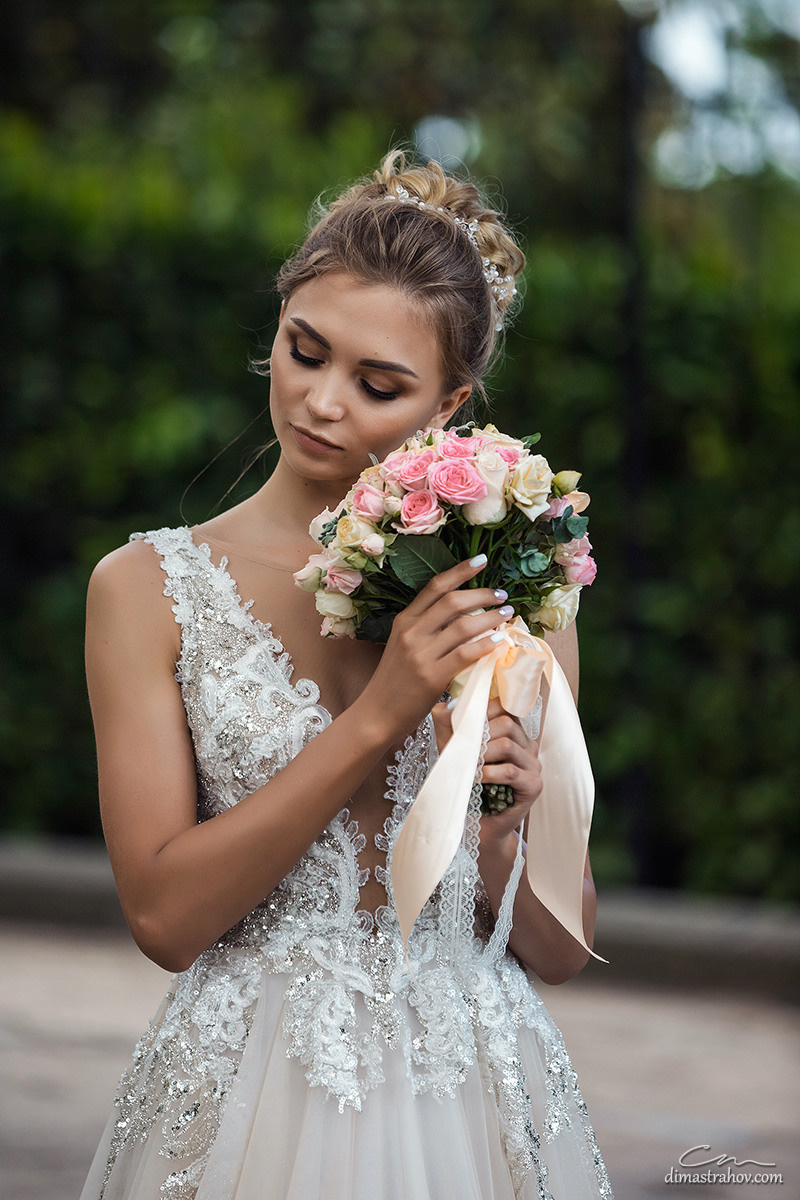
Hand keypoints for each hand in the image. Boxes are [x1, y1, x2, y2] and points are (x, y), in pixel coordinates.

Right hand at [359, 557, 512, 740]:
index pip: (435, 587)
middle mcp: (411, 633)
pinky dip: (485, 644)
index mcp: (404, 621)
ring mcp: (421, 654)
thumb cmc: (393, 682)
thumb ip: (425, 629)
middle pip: (452, 601)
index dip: (460, 571)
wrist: (376, 714)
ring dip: (490, 618)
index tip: (481, 561)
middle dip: (482, 594)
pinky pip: (465, 654)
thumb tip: (463, 615)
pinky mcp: (432, 677)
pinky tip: (498, 640)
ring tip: (507, 615)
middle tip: (502, 595)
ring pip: (463, 626)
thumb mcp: (402, 646)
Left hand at [432, 695, 542, 844]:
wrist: (477, 825)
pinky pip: (511, 771)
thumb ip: (447, 726)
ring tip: (468, 767)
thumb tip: (443, 706)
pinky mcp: (534, 786)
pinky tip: (477, 779)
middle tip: (463, 750)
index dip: (482, 712)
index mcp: (514, 732)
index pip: (505, 707)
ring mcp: (534, 765)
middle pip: (507, 723)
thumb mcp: (453, 750)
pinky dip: (489, 773)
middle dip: (480, 735)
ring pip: (508, 745)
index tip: (462, 724)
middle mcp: (528, 745)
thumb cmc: (467, 785)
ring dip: (482, 755)